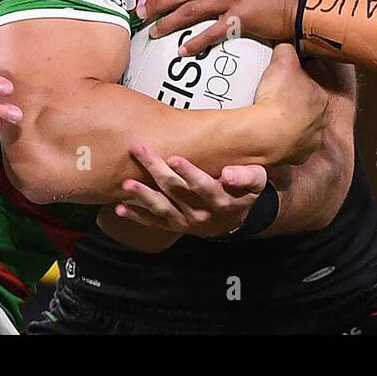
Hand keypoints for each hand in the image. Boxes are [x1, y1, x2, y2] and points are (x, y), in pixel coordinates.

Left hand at [111, 147, 267, 237]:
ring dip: (143, 196)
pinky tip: (120, 208)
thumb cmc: (243, 191)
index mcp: (221, 201)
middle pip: (176, 191)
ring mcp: (185, 222)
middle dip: (156, 169)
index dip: (189, 173)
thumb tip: (229, 173)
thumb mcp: (256, 182)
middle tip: (140, 150)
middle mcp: (201, 214)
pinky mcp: (173, 226)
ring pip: (161, 208)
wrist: (232, 220)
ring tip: (127, 184)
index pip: (203, 186)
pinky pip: (153, 223)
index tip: (175, 158)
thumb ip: (246, 176)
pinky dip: (136, 216)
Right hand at [250, 43, 329, 164]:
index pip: (313, 87)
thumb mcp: (283, 60)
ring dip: (287, 124)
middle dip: (294, 105)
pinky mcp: (294, 158)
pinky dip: (279, 141)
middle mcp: (320, 124)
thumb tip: (287, 43)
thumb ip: (288, 48)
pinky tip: (267, 133)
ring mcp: (308, 143)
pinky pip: (287, 148)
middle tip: (275, 98)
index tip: (285, 81)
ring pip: (299, 130)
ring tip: (269, 117)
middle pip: (307, 110)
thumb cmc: (278, 98)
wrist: (266, 134)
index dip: (299, 82)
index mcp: (323, 100)